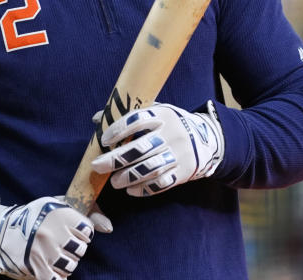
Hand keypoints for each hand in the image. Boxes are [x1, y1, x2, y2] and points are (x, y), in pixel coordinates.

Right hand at [0, 192, 111, 278]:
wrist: (2, 230)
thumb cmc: (36, 216)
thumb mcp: (59, 205)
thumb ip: (88, 213)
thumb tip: (109, 228)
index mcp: (60, 214)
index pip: (87, 231)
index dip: (81, 233)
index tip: (71, 231)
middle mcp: (53, 232)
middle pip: (80, 250)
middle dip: (73, 249)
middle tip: (61, 244)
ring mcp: (45, 251)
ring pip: (70, 266)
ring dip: (65, 263)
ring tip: (54, 255)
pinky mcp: (36, 267)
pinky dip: (57, 277)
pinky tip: (53, 270)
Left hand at [91, 101, 224, 196]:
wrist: (206, 140)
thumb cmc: (170, 125)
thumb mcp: (155, 113)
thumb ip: (128, 116)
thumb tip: (97, 119)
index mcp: (163, 115)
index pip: (137, 120)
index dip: (118, 130)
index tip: (104, 140)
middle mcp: (172, 134)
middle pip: (140, 148)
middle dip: (116, 159)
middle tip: (97, 166)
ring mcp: (178, 154)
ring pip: (149, 169)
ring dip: (128, 177)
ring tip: (114, 182)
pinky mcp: (183, 172)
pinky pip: (161, 184)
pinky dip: (144, 189)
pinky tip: (131, 190)